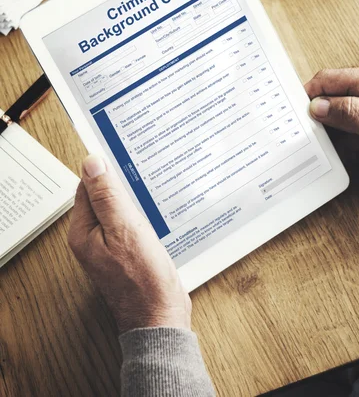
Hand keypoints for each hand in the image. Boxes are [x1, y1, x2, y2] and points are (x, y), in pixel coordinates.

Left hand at [68, 155, 190, 332]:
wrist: (160, 315)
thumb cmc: (143, 278)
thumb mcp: (125, 230)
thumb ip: (107, 197)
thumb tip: (92, 163)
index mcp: (84, 232)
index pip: (88, 187)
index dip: (106, 170)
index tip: (127, 158)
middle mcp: (93, 239)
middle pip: (104, 198)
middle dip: (123, 184)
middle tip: (145, 173)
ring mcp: (111, 247)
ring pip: (120, 211)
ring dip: (135, 200)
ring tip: (153, 191)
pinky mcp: (128, 253)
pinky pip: (131, 225)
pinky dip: (143, 216)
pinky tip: (157, 213)